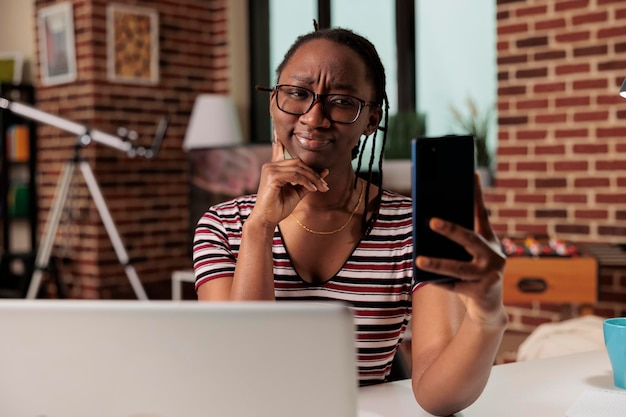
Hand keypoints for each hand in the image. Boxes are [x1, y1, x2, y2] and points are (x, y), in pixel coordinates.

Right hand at [250, 130, 329, 227]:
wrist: (267, 220)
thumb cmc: (278, 207)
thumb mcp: (297, 192)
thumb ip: (308, 181)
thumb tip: (324, 171)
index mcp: (274, 167)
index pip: (280, 149)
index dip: (285, 142)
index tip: (288, 135)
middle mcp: (270, 165)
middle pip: (298, 162)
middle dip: (313, 173)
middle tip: (324, 185)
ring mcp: (270, 170)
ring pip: (298, 168)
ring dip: (313, 178)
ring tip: (321, 188)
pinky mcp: (272, 177)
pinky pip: (295, 175)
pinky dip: (306, 181)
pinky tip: (312, 189)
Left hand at [416, 172, 505, 325]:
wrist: (488, 306)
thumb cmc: (474, 274)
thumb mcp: (471, 254)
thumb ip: (458, 239)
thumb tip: (430, 219)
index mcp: (490, 241)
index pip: (482, 214)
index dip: (477, 194)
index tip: (469, 173)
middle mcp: (494, 255)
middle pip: (470, 239)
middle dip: (451, 229)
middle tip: (431, 221)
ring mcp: (490, 275)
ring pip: (459, 267)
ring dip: (438, 263)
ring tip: (419, 259)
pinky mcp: (481, 292)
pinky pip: (453, 285)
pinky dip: (437, 281)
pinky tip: (422, 276)